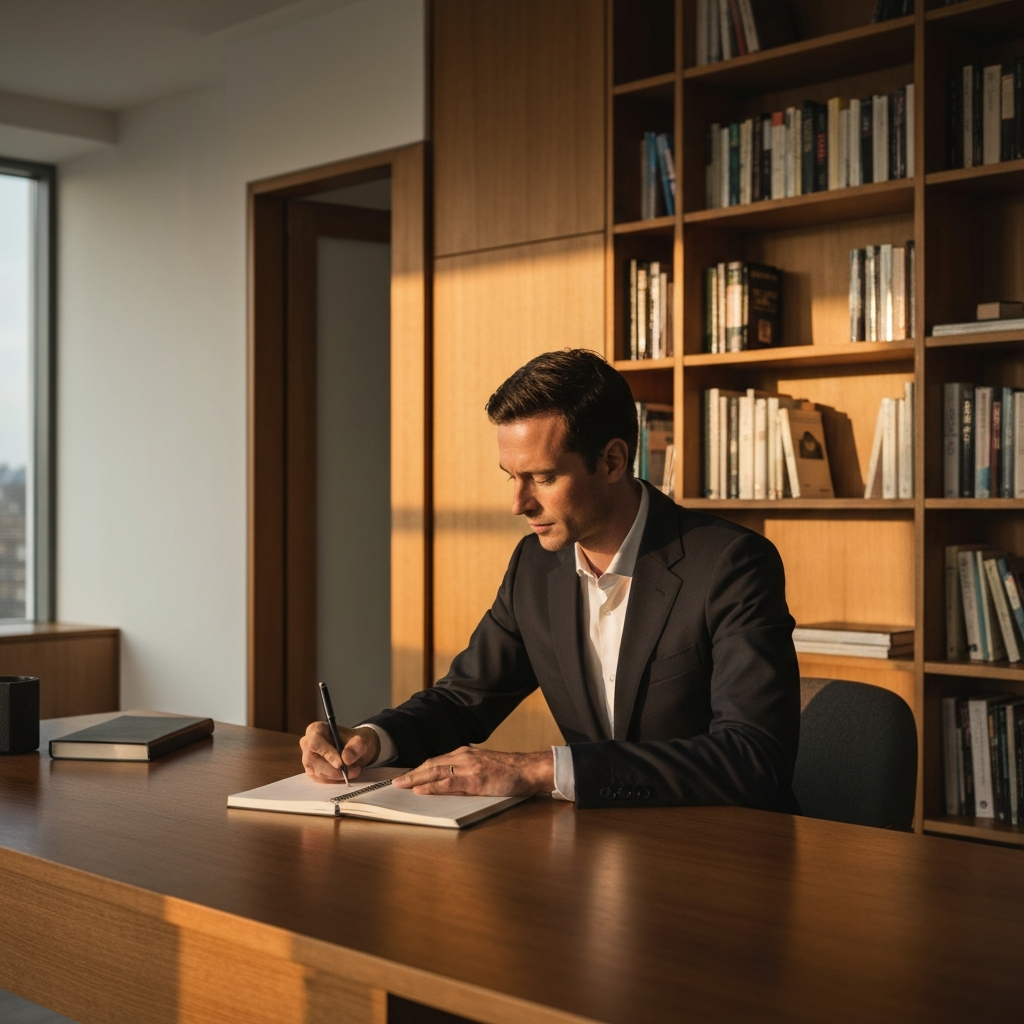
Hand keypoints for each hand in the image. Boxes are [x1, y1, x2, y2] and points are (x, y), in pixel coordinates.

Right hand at [299, 722, 379, 783]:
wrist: (355, 749)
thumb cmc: (355, 741)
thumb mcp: (362, 740)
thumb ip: (356, 746)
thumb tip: (346, 758)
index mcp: (315, 729)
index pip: (315, 743)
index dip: (327, 754)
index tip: (340, 764)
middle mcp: (307, 744)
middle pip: (314, 761)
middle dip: (335, 769)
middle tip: (354, 770)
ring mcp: (308, 759)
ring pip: (318, 773)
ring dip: (337, 776)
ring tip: (353, 771)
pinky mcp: (312, 771)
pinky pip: (321, 780)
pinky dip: (335, 780)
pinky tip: (345, 775)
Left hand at [392, 746, 553, 796]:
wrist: (528, 770)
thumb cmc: (509, 771)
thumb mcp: (483, 768)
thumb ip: (464, 774)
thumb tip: (445, 784)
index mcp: (465, 754)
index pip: (435, 761)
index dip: (418, 769)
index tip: (405, 775)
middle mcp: (464, 757)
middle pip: (431, 764)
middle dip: (411, 773)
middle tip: (395, 781)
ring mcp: (468, 767)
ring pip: (435, 771)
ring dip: (415, 779)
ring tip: (400, 785)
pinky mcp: (475, 779)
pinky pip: (448, 783)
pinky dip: (432, 786)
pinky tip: (421, 790)